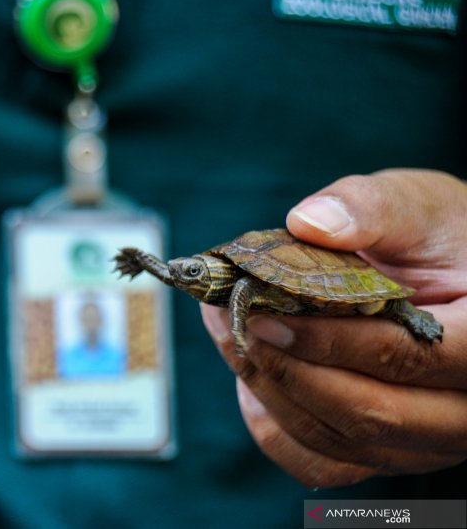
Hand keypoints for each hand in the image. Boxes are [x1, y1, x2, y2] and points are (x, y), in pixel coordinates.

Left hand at [201, 169, 466, 486]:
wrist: (451, 278)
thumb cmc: (439, 239)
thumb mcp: (420, 207)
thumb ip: (372, 209)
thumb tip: (307, 224)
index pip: (406, 357)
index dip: (327, 341)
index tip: (264, 316)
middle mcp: (465, 409)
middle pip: (369, 413)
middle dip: (287, 368)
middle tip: (231, 320)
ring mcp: (427, 440)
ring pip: (339, 441)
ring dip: (270, 389)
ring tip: (228, 333)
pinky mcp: (388, 450)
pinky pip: (325, 464)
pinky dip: (276, 430)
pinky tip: (251, 382)